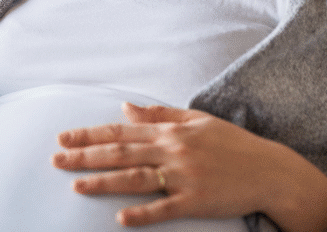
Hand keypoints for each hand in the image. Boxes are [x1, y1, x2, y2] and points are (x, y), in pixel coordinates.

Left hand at [53, 103, 326, 230]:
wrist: (270, 171)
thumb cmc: (233, 145)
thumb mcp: (197, 120)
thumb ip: (160, 115)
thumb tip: (126, 107)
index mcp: (171, 131)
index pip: (121, 131)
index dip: (89, 134)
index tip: (62, 138)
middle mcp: (173, 151)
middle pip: (120, 153)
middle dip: (85, 156)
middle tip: (55, 161)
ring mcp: (184, 176)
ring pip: (135, 179)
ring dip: (103, 182)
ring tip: (76, 186)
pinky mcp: (197, 201)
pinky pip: (165, 208)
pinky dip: (143, 213)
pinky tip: (120, 218)